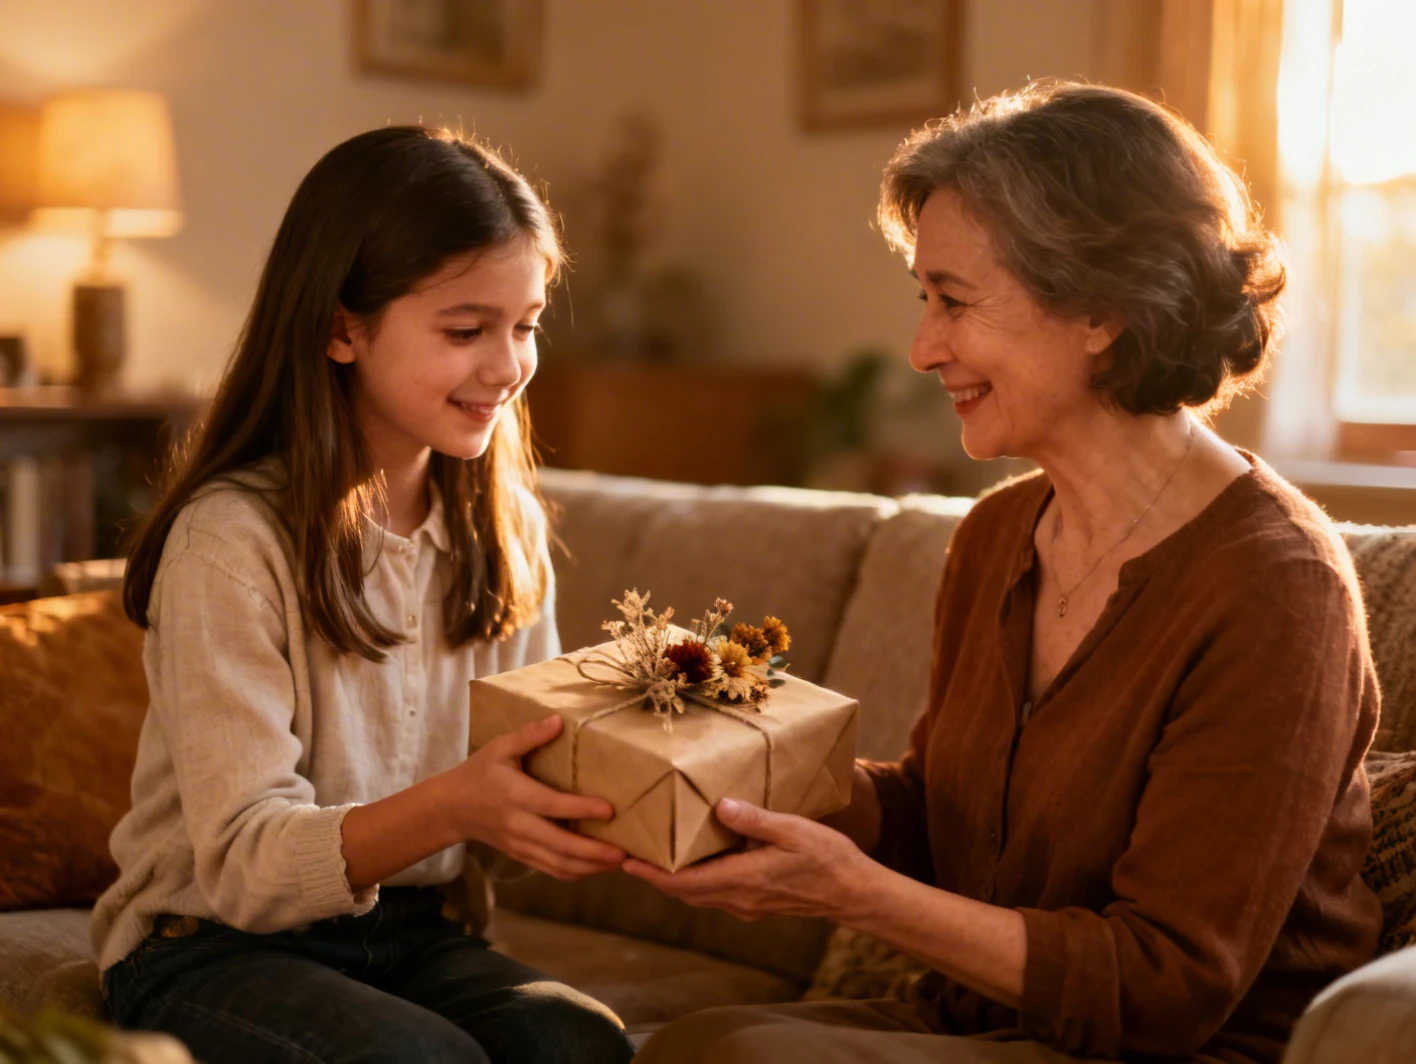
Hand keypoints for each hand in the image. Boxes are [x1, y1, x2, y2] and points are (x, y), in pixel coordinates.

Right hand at [444, 715, 624, 879]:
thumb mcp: (499, 747)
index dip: (581, 809)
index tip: (609, 810)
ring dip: (590, 866)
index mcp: (516, 795)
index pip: (552, 805)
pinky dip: (576, 872)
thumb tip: (558, 720)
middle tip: (623, 851)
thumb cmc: (479, 772)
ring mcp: (520, 845)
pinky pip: (551, 869)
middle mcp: (519, 825)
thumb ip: (529, 735)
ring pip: (558, 864)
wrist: (452, 808)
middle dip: (594, 851)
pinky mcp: (521, 855)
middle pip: (560, 845)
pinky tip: (597, 867)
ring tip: (618, 861)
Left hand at [621, 797, 874, 921]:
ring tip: (655, 856)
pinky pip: (717, 894)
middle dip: (655, 876)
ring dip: (674, 879)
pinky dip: (697, 880)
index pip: (683, 883)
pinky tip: (697, 862)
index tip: (625, 862)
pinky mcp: (758, 903)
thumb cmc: (827, 859)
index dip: (651, 874)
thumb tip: (721, 806)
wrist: (854, 893)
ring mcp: (748, 905)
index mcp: (742, 880)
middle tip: (629, 855)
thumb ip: (754, 820)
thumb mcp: (792, 830)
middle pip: (684, 892)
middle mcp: (739, 899)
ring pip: (700, 895)